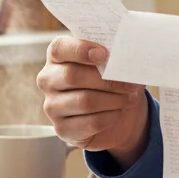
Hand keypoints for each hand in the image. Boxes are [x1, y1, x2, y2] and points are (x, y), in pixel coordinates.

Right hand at [36, 37, 149, 168]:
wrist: (117, 113)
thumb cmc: (112, 80)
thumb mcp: (113, 63)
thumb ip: (115, 55)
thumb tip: (127, 56)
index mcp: (58, 56)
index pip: (60, 48)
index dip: (80, 49)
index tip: (104, 54)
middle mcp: (49, 80)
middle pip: (72, 76)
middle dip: (106, 80)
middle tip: (130, 83)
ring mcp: (52, 106)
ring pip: (84, 101)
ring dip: (113, 99)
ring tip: (128, 98)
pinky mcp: (62, 129)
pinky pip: (91, 122)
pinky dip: (111, 117)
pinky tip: (118, 112)